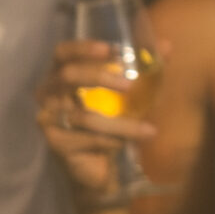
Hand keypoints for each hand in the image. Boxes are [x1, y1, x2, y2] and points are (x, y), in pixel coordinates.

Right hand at [35, 39, 155, 205]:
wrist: (100, 167)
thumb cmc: (111, 122)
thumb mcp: (131, 94)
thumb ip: (145, 70)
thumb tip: (166, 45)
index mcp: (62, 74)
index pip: (63, 52)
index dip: (83, 48)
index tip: (110, 49)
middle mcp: (48, 93)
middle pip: (68, 76)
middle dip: (100, 77)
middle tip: (130, 85)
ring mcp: (48, 119)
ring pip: (83, 115)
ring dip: (119, 123)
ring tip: (149, 130)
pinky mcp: (56, 143)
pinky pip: (87, 138)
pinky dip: (111, 140)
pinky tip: (128, 144)